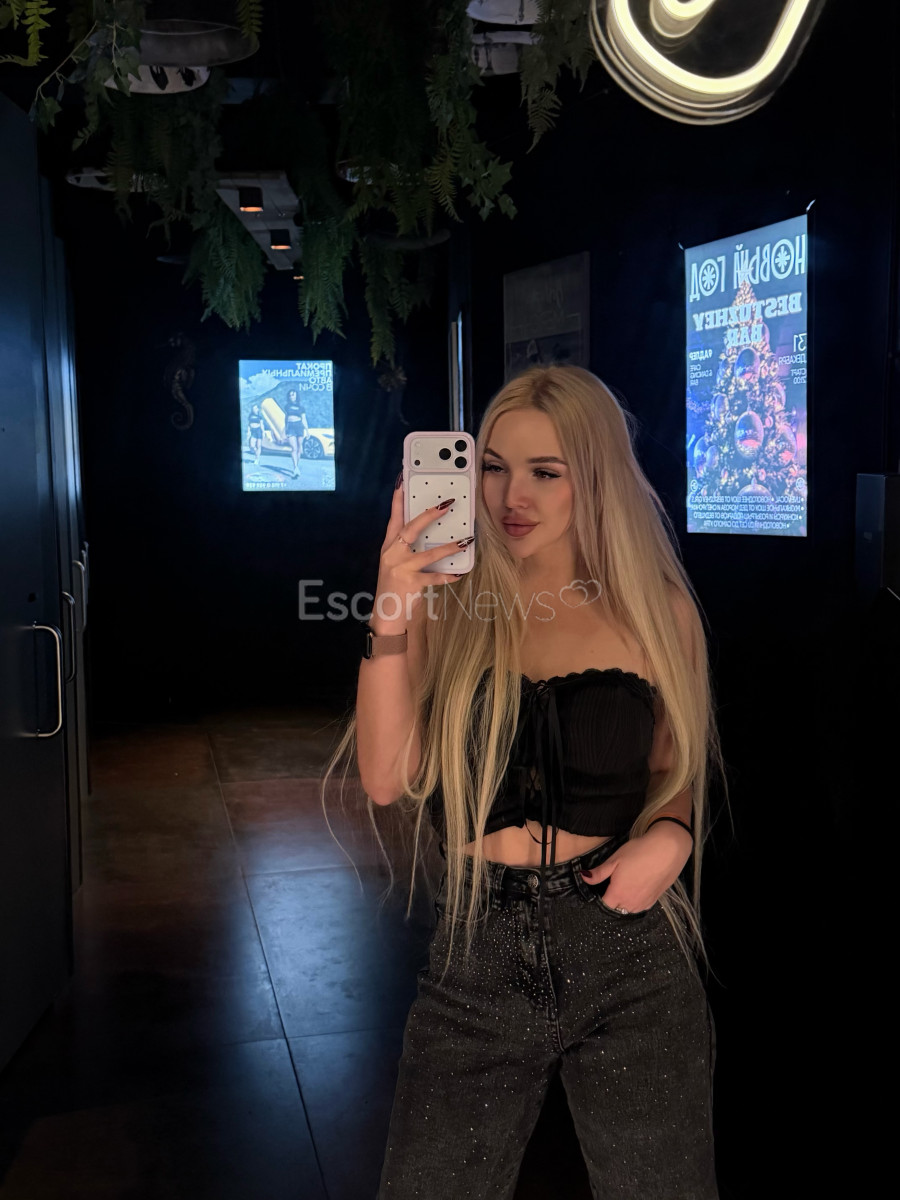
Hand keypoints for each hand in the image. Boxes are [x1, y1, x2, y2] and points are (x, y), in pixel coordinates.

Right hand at [371, 473, 469, 630]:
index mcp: (388, 547)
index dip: (398, 500)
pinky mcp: (411, 584)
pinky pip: (434, 577)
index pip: (393, 519)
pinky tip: (459, 573)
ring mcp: (401, 569)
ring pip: (428, 554)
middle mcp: (392, 555)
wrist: (385, 614)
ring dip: (449, 548)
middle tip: (446, 505)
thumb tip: (428, 531)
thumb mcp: (394, 563)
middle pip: (410, 529)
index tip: (402, 481)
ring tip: (466, 541)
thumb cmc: (393, 586)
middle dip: (428, 516)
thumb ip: (406, 548)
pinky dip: (448, 575)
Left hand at [582, 823, 692, 911]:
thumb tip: (583, 878)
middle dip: (612, 902)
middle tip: (612, 887)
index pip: (604, 905)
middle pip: (616, 909)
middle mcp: (630, 903)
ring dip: (624, 903)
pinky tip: (637, 889)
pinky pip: (641, 907)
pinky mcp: (655, 900)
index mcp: (617, 894)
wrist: (668, 850)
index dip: (600, 899)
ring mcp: (644, 903)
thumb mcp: (615, 860)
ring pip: (629, 910)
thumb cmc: (639, 852)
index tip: (600, 890)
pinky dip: (636, 902)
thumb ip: (599, 873)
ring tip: (625, 888)